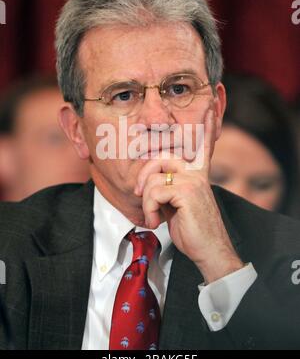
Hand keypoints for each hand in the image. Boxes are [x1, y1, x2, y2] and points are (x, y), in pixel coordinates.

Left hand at [134, 108, 243, 282]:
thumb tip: (148, 185)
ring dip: (146, 201)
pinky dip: (149, 209)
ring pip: (153, 178)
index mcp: (198, 174)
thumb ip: (168, 189)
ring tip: (152, 215)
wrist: (208, 250)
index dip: (206, 127)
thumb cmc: (191, 230)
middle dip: (143, 175)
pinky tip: (156, 221)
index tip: (210, 107)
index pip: (201, 145)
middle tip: (138, 192)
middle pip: (161, 157)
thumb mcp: (177, 205)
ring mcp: (193, 180)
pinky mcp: (187, 190)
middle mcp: (197, 173)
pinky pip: (154, 192)